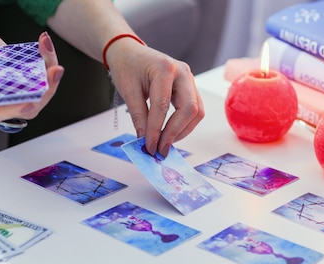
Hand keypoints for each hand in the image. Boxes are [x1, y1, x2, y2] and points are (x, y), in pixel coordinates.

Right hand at [0, 28, 64, 122]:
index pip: (5, 113)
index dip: (20, 108)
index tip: (33, 99)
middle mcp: (2, 101)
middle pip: (30, 105)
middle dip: (46, 90)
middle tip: (54, 69)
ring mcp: (15, 90)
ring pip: (40, 92)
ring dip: (50, 75)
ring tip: (48, 50)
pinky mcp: (23, 78)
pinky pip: (40, 76)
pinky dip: (46, 60)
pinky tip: (44, 44)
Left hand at [106, 41, 203, 156]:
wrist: (130, 53)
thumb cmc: (127, 67)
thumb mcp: (128, 91)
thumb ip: (138, 117)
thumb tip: (145, 142)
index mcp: (165, 68)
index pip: (163, 106)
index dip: (156, 130)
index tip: (150, 147)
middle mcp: (183, 72)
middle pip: (190, 109)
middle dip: (175, 133)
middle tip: (161, 149)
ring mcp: (189, 80)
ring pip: (197, 111)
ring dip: (182, 131)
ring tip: (164, 143)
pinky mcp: (190, 88)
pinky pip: (194, 110)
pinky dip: (184, 125)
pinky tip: (170, 133)